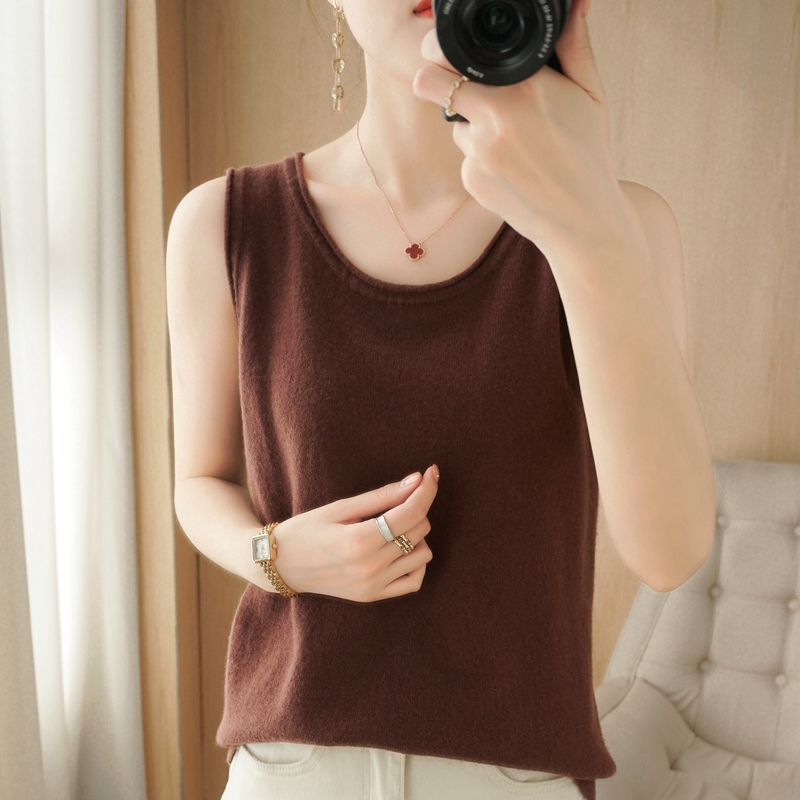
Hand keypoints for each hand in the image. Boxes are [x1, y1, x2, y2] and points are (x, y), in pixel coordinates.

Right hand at [267, 465, 438, 601]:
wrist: (280, 565)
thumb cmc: (306, 529)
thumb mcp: (340, 507)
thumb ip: (381, 495)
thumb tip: (417, 480)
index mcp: (360, 541)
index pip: (411, 512)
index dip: (427, 489)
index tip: (432, 472)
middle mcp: (370, 567)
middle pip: (419, 529)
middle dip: (415, 508)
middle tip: (395, 500)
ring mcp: (373, 585)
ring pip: (423, 554)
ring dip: (416, 535)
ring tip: (392, 526)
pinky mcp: (373, 596)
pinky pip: (414, 581)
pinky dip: (415, 562)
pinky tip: (399, 549)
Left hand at [412, 0, 632, 257]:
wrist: (583, 222)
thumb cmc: (589, 155)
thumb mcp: (591, 95)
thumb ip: (575, 46)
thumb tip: (575, 4)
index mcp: (525, 87)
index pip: (453, 56)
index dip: (443, 53)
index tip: (444, 54)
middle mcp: (495, 117)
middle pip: (430, 84)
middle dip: (437, 81)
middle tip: (456, 86)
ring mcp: (479, 152)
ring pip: (456, 124)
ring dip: (474, 126)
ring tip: (516, 144)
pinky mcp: (471, 181)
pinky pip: (465, 157)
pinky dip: (482, 159)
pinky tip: (513, 169)